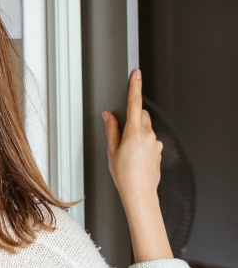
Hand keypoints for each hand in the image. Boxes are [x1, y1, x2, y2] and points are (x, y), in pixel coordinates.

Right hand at [102, 69, 162, 199]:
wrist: (140, 193)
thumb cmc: (125, 176)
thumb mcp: (112, 151)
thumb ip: (111, 129)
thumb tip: (109, 116)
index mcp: (134, 133)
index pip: (134, 103)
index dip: (135, 86)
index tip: (136, 74)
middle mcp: (148, 135)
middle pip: (142, 115)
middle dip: (133, 117)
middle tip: (121, 131)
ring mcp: (156, 143)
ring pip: (146, 128)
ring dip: (137, 132)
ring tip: (127, 151)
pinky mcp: (159, 151)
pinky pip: (150, 140)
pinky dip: (142, 143)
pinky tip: (135, 157)